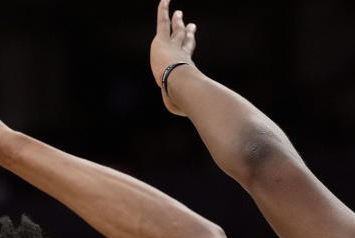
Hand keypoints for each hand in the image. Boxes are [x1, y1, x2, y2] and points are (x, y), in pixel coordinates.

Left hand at [151, 0, 196, 116]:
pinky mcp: (161, 40)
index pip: (188, 54)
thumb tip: (179, 110)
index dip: (190, 46)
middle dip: (187, 32)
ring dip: (176, 21)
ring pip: (175, 30)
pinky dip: (163, 10)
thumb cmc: (180, 96)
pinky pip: (162, 21)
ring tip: (177, 13)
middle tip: (191, 24)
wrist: (179, 83)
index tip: (192, 39)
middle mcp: (181, 54)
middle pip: (184, 40)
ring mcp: (172, 46)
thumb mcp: (177, 104)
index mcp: (185, 67)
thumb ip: (176, 105)